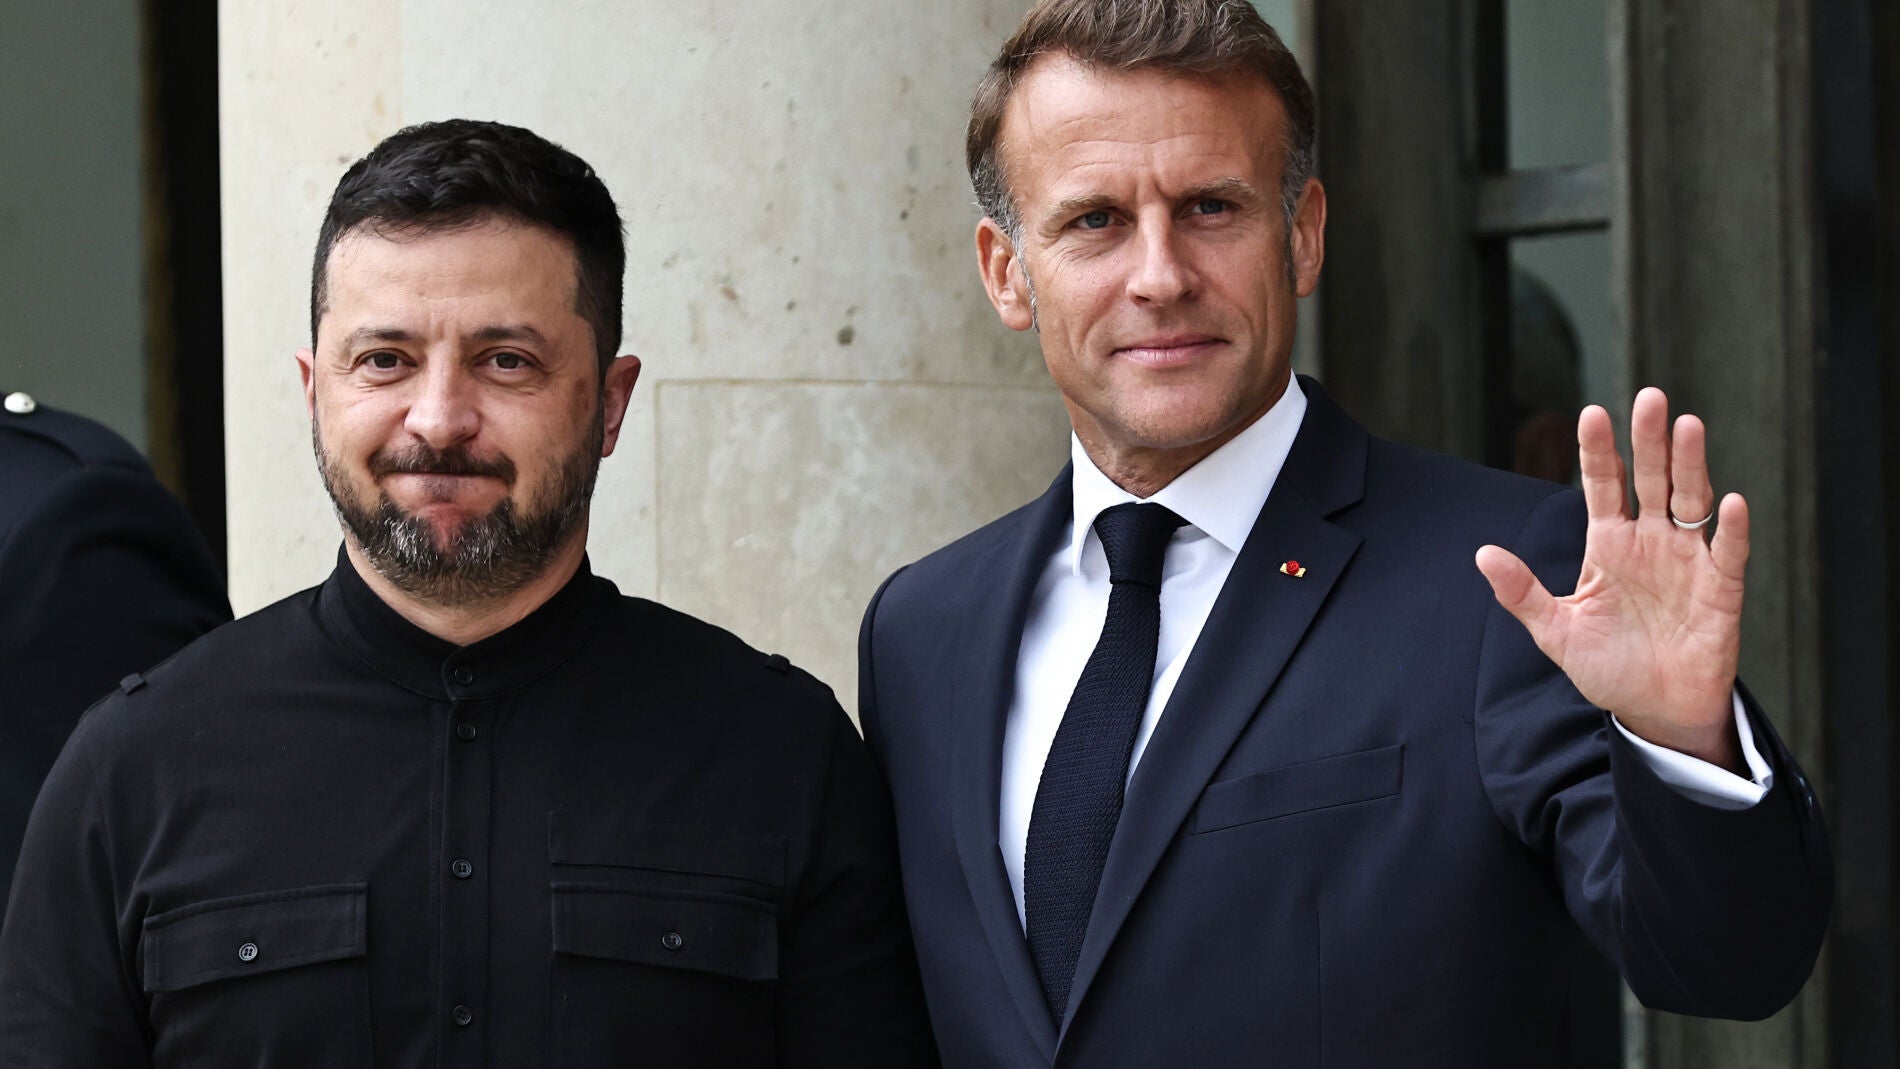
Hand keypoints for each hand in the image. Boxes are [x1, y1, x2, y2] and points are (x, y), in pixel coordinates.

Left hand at [1475, 387, 1746, 772]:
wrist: (1654, 710)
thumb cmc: (1607, 667)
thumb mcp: (1555, 631)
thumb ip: (1522, 593)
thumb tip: (1481, 554)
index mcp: (1608, 544)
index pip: (1602, 485)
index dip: (1598, 451)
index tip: (1592, 412)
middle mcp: (1649, 542)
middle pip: (1650, 480)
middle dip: (1648, 441)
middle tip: (1649, 398)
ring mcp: (1687, 561)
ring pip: (1689, 503)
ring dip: (1690, 466)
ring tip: (1688, 426)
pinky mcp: (1721, 590)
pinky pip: (1728, 554)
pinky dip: (1730, 530)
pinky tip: (1728, 502)